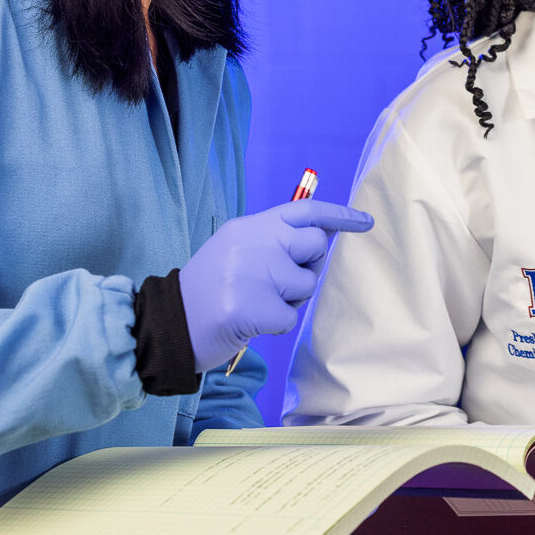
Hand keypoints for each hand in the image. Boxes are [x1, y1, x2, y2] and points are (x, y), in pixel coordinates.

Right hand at [180, 199, 372, 371]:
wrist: (168, 324)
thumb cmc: (210, 290)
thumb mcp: (236, 251)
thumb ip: (274, 240)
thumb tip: (324, 237)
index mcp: (249, 227)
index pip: (304, 210)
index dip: (339, 215)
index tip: (366, 222)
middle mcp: (254, 243)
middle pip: (315, 244)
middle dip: (311, 264)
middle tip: (283, 280)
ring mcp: (254, 274)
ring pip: (306, 283)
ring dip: (290, 299)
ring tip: (257, 302)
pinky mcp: (253, 307)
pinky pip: (290, 316)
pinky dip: (276, 324)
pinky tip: (250, 322)